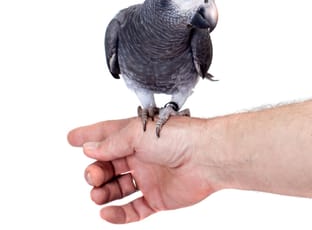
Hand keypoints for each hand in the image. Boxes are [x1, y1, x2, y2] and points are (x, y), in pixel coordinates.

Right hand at [67, 117, 213, 223]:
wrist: (205, 157)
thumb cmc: (176, 137)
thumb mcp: (137, 133)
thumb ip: (112, 143)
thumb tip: (89, 148)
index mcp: (135, 136)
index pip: (106, 135)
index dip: (88, 137)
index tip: (71, 139)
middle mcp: (140, 156)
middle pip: (108, 165)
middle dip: (95, 171)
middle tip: (93, 175)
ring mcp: (148, 177)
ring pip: (117, 189)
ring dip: (102, 192)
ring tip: (98, 193)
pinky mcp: (157, 197)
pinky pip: (133, 209)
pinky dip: (118, 214)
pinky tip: (106, 212)